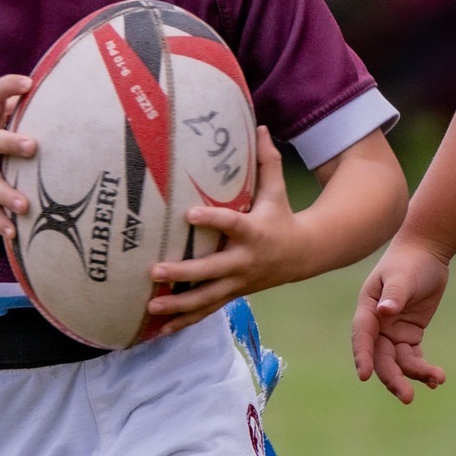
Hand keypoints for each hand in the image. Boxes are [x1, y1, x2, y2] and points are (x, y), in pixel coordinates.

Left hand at [146, 128, 311, 329]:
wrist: (303, 256)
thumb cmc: (282, 216)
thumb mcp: (277, 190)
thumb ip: (266, 161)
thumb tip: (260, 125)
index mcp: (253, 233)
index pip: (231, 225)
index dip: (211, 221)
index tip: (187, 215)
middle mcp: (244, 262)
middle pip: (211, 271)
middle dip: (184, 274)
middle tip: (155, 271)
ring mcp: (237, 283)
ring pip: (206, 298)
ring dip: (179, 306)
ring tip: (151, 307)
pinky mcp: (232, 295)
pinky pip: (206, 312)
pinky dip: (184, 322)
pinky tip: (159, 331)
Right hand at [351, 235, 451, 402]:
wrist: (427, 251)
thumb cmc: (410, 261)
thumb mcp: (402, 276)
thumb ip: (394, 295)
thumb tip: (385, 312)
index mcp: (368, 310)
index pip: (363, 337)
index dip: (362, 356)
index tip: (364, 376)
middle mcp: (378, 325)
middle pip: (381, 358)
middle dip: (393, 378)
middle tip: (407, 397)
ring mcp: (393, 331)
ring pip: (399, 361)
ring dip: (415, 374)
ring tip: (437, 379)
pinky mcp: (410, 334)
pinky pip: (414, 357)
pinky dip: (423, 368)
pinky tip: (437, 378)